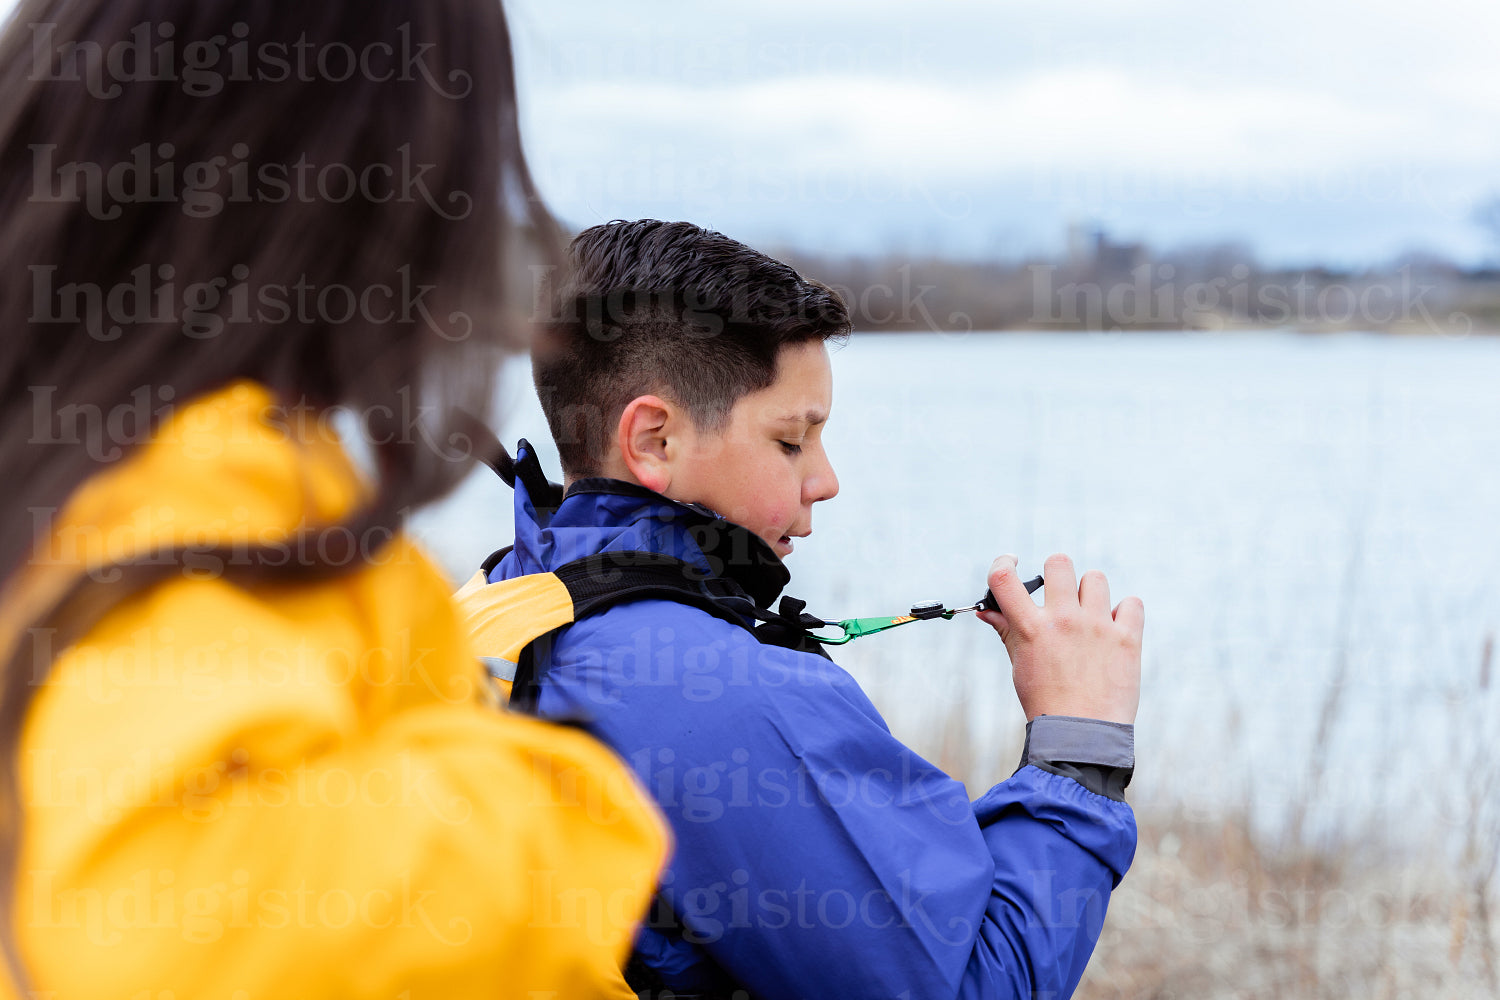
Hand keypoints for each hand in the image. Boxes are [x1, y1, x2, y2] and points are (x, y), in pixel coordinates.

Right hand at [977, 553, 1142, 723]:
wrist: (1082, 736)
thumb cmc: (1046, 701)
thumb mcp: (1020, 665)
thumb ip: (1007, 631)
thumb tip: (988, 612)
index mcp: (1032, 628)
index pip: (1004, 578)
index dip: (1003, 562)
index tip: (1011, 563)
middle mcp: (1064, 620)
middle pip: (1059, 563)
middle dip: (1057, 574)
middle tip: (1060, 595)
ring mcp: (1098, 627)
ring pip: (1095, 578)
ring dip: (1090, 592)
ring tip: (1089, 616)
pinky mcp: (1126, 638)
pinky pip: (1131, 603)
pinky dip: (1124, 612)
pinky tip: (1114, 628)